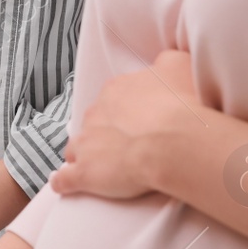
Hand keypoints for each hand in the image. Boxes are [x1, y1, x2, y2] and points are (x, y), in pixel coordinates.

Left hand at [51, 50, 200, 200]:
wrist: (174, 141)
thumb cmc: (183, 105)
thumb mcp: (179, 67)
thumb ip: (165, 63)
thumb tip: (161, 64)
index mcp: (116, 91)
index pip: (112, 100)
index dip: (123, 112)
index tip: (137, 123)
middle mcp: (95, 113)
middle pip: (93, 123)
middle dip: (104, 133)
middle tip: (126, 145)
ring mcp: (86, 144)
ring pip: (76, 148)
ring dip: (84, 155)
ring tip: (100, 167)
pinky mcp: (84, 173)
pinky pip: (65, 179)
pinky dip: (64, 182)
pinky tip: (66, 185)